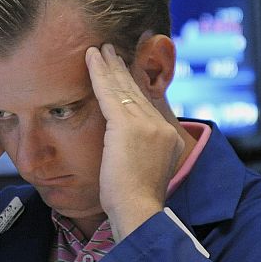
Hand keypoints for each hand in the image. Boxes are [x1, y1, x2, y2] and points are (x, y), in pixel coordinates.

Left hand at [84, 44, 184, 238]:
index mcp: (169, 137)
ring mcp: (146, 125)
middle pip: (136, 92)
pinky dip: (98, 74)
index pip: (147, 105)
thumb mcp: (145, 172)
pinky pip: (109, 93)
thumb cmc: (134, 203)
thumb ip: (141, 153)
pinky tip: (91, 59)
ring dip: (109, 66)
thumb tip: (128, 150)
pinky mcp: (126, 126)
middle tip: (110, 50)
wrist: (138, 211)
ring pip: (122, 88)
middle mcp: (161, 126)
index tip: (123, 72)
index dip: (132, 86)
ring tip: (99, 50)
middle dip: (121, 70)